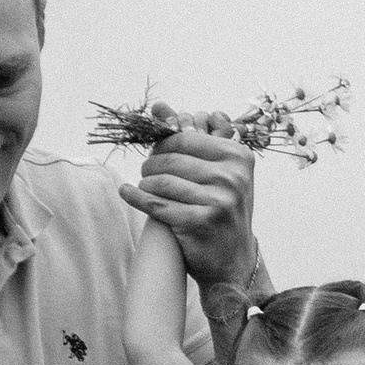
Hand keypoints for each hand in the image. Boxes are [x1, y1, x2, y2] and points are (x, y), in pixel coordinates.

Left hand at [119, 106, 258, 297]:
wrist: (233, 259)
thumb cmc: (221, 208)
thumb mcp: (219, 171)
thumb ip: (192, 138)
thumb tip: (157, 106)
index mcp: (239, 157)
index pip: (186, 138)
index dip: (164, 145)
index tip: (156, 153)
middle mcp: (232, 177)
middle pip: (172, 160)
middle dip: (152, 164)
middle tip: (146, 170)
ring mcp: (218, 201)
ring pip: (162, 182)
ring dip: (145, 182)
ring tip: (143, 184)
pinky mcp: (200, 223)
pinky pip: (157, 204)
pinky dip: (136, 197)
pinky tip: (126, 192)